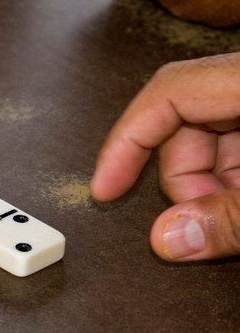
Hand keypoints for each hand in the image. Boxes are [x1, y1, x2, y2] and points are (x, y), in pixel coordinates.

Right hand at [91, 52, 239, 260]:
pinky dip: (232, 176)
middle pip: (184, 123)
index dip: (127, 142)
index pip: (166, 94)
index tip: (106, 186)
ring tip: (237, 215)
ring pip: (210, 136)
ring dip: (211, 183)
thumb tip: (169, 238)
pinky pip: (236, 140)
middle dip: (184, 179)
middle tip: (201, 221)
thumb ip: (230, 217)